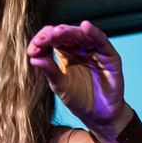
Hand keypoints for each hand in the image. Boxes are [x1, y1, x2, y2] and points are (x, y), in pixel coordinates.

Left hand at [26, 20, 127, 135]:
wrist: (99, 115)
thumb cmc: (79, 99)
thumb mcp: (60, 86)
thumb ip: (49, 71)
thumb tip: (33, 58)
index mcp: (65, 53)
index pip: (52, 40)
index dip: (42, 41)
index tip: (32, 49)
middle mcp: (79, 48)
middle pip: (66, 34)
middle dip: (53, 35)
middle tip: (42, 40)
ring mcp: (94, 50)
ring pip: (81, 34)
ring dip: (69, 31)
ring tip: (58, 32)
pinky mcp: (109, 55)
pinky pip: (101, 40)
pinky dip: (93, 32)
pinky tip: (85, 27)